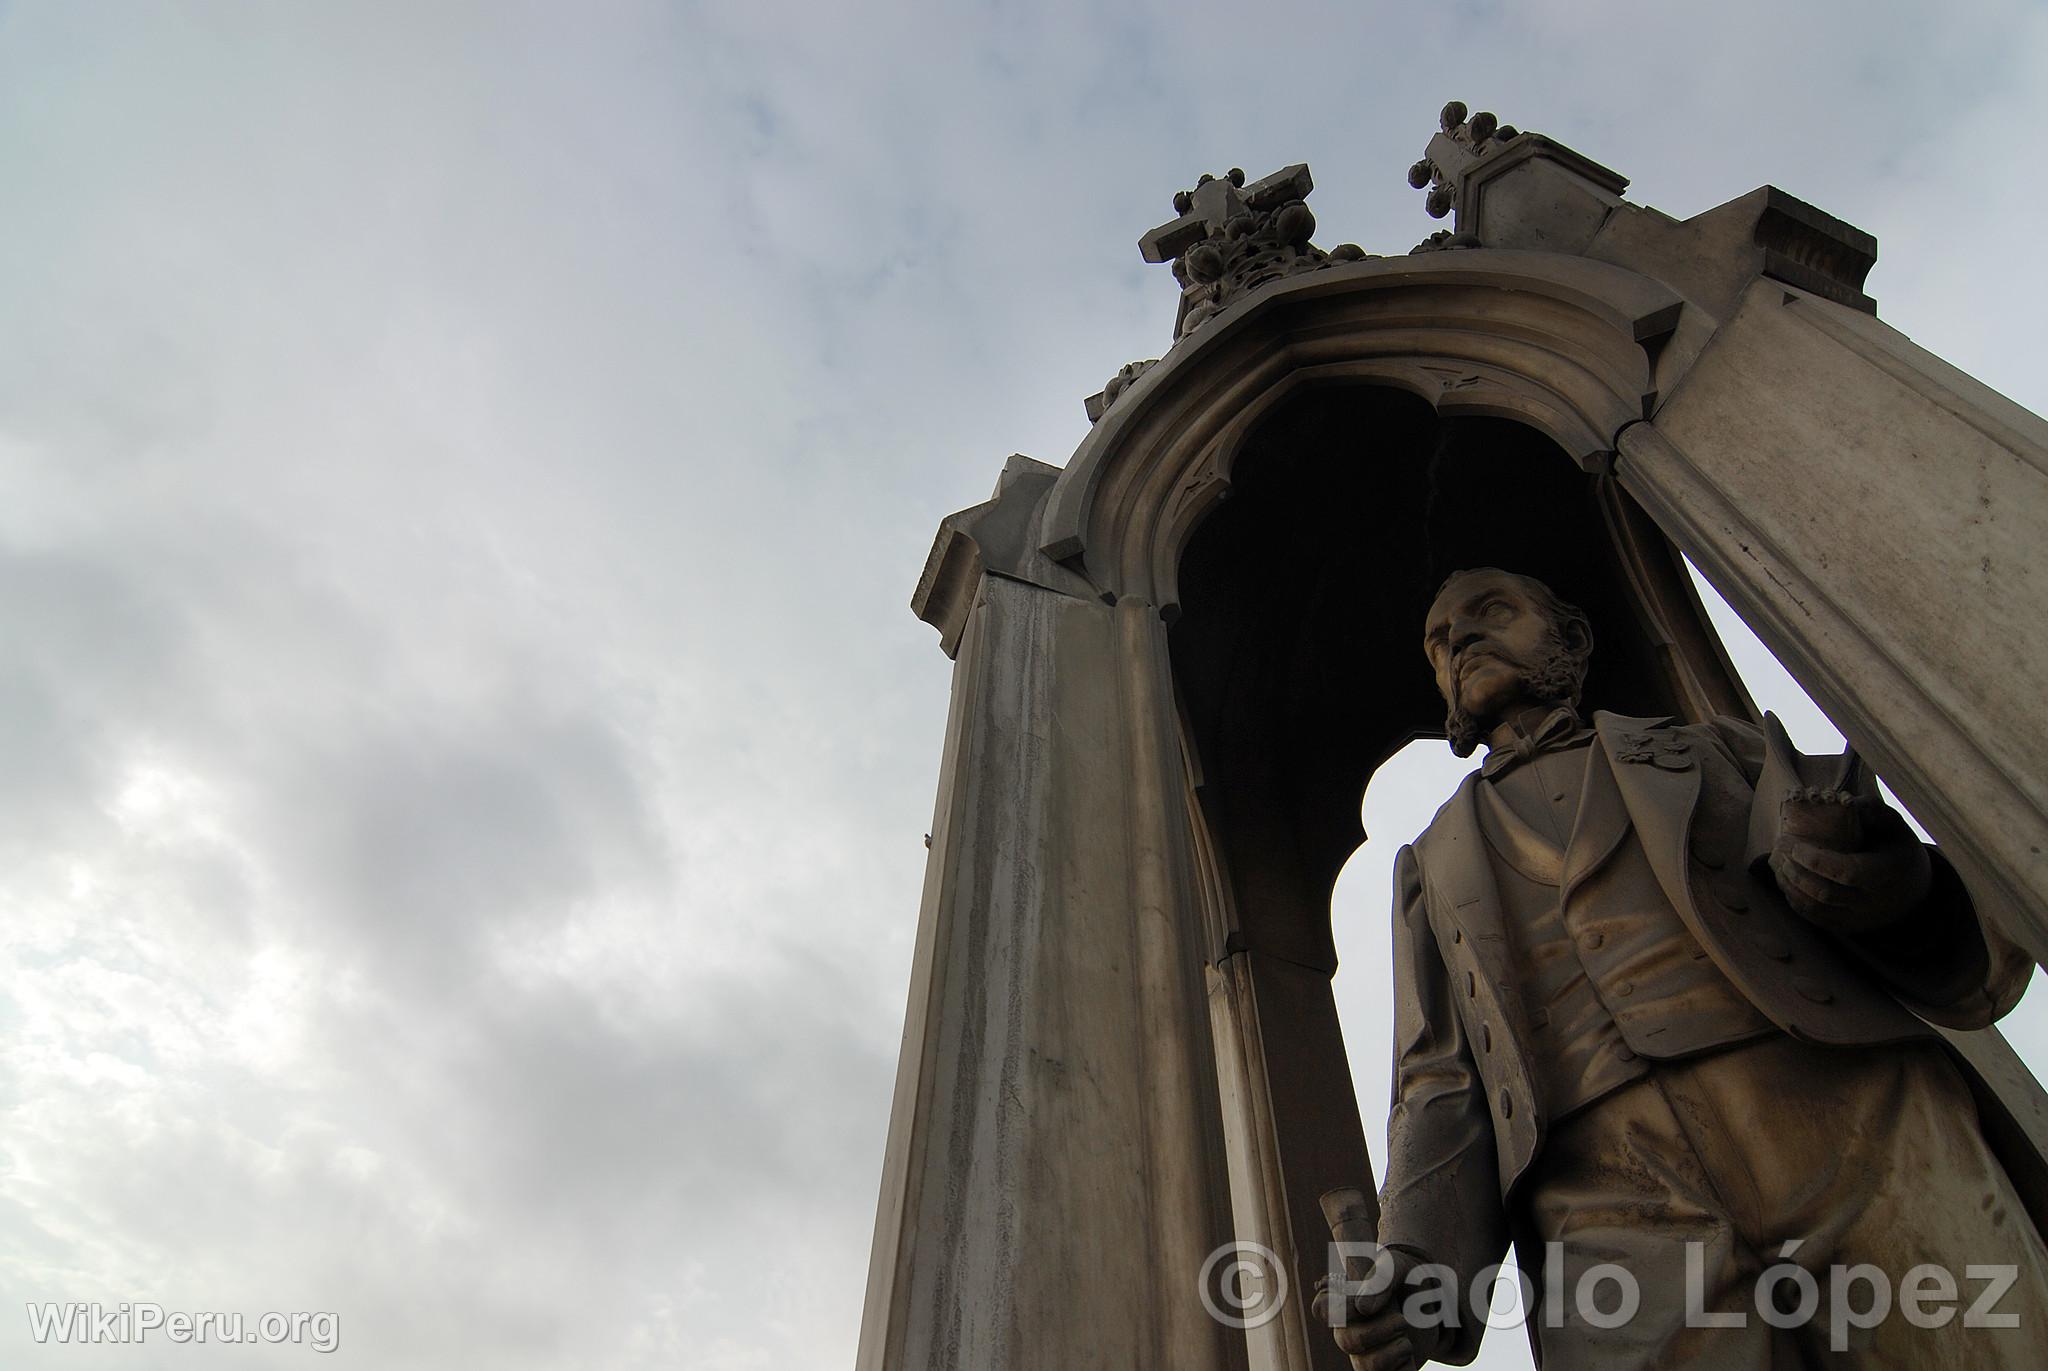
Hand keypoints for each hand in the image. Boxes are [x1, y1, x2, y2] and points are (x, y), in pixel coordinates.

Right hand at [1312, 1247, 1447, 1370]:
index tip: (1363, 1306)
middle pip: (1346, 1340)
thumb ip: (1380, 1280)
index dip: (1336, 1309)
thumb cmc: (1408, 1278)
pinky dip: (1404, 1368)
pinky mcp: (1385, 1369)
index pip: (1322, 1308)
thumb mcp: (1399, 1268)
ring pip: (1366, 1366)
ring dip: (1394, 1353)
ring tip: (1407, 1341)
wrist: (1435, 1302)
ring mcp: (1365, 1352)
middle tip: (1403, 1321)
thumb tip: (1362, 1308)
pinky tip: (1408, 1356)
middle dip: (1379, 1332)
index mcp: (1344, 1299)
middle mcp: (1349, 1328)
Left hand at [1770, 787, 1930, 933]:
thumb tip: (1842, 800)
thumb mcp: (1894, 826)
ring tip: (1776, 862)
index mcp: (1887, 874)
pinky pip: (1814, 917)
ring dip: (1789, 885)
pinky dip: (1795, 899)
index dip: (1816, 861)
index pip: (1847, 873)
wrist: (1915, 893)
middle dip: (1795, 872)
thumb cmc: (1898, 851)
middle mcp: (1873, 902)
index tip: (1795, 845)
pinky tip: (1785, 879)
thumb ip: (1871, 810)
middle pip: (1825, 893)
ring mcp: (1859, 919)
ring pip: (1814, 909)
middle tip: (1779, 849)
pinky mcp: (1847, 927)